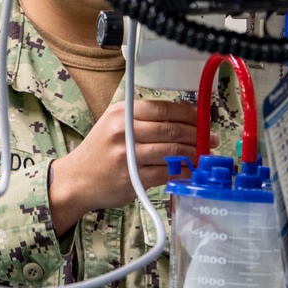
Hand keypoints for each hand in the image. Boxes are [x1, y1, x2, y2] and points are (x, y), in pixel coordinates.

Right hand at [47, 99, 215, 235]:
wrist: (76, 180)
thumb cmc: (100, 151)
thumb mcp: (114, 124)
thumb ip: (144, 119)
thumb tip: (184, 116)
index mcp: (121, 113)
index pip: (163, 108)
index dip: (189, 115)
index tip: (203, 121)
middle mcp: (123, 131)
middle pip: (171, 129)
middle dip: (197, 135)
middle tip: (211, 140)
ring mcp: (127, 155)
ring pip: (172, 151)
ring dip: (194, 154)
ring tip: (204, 156)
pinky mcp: (132, 178)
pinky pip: (167, 173)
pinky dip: (183, 172)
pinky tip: (190, 171)